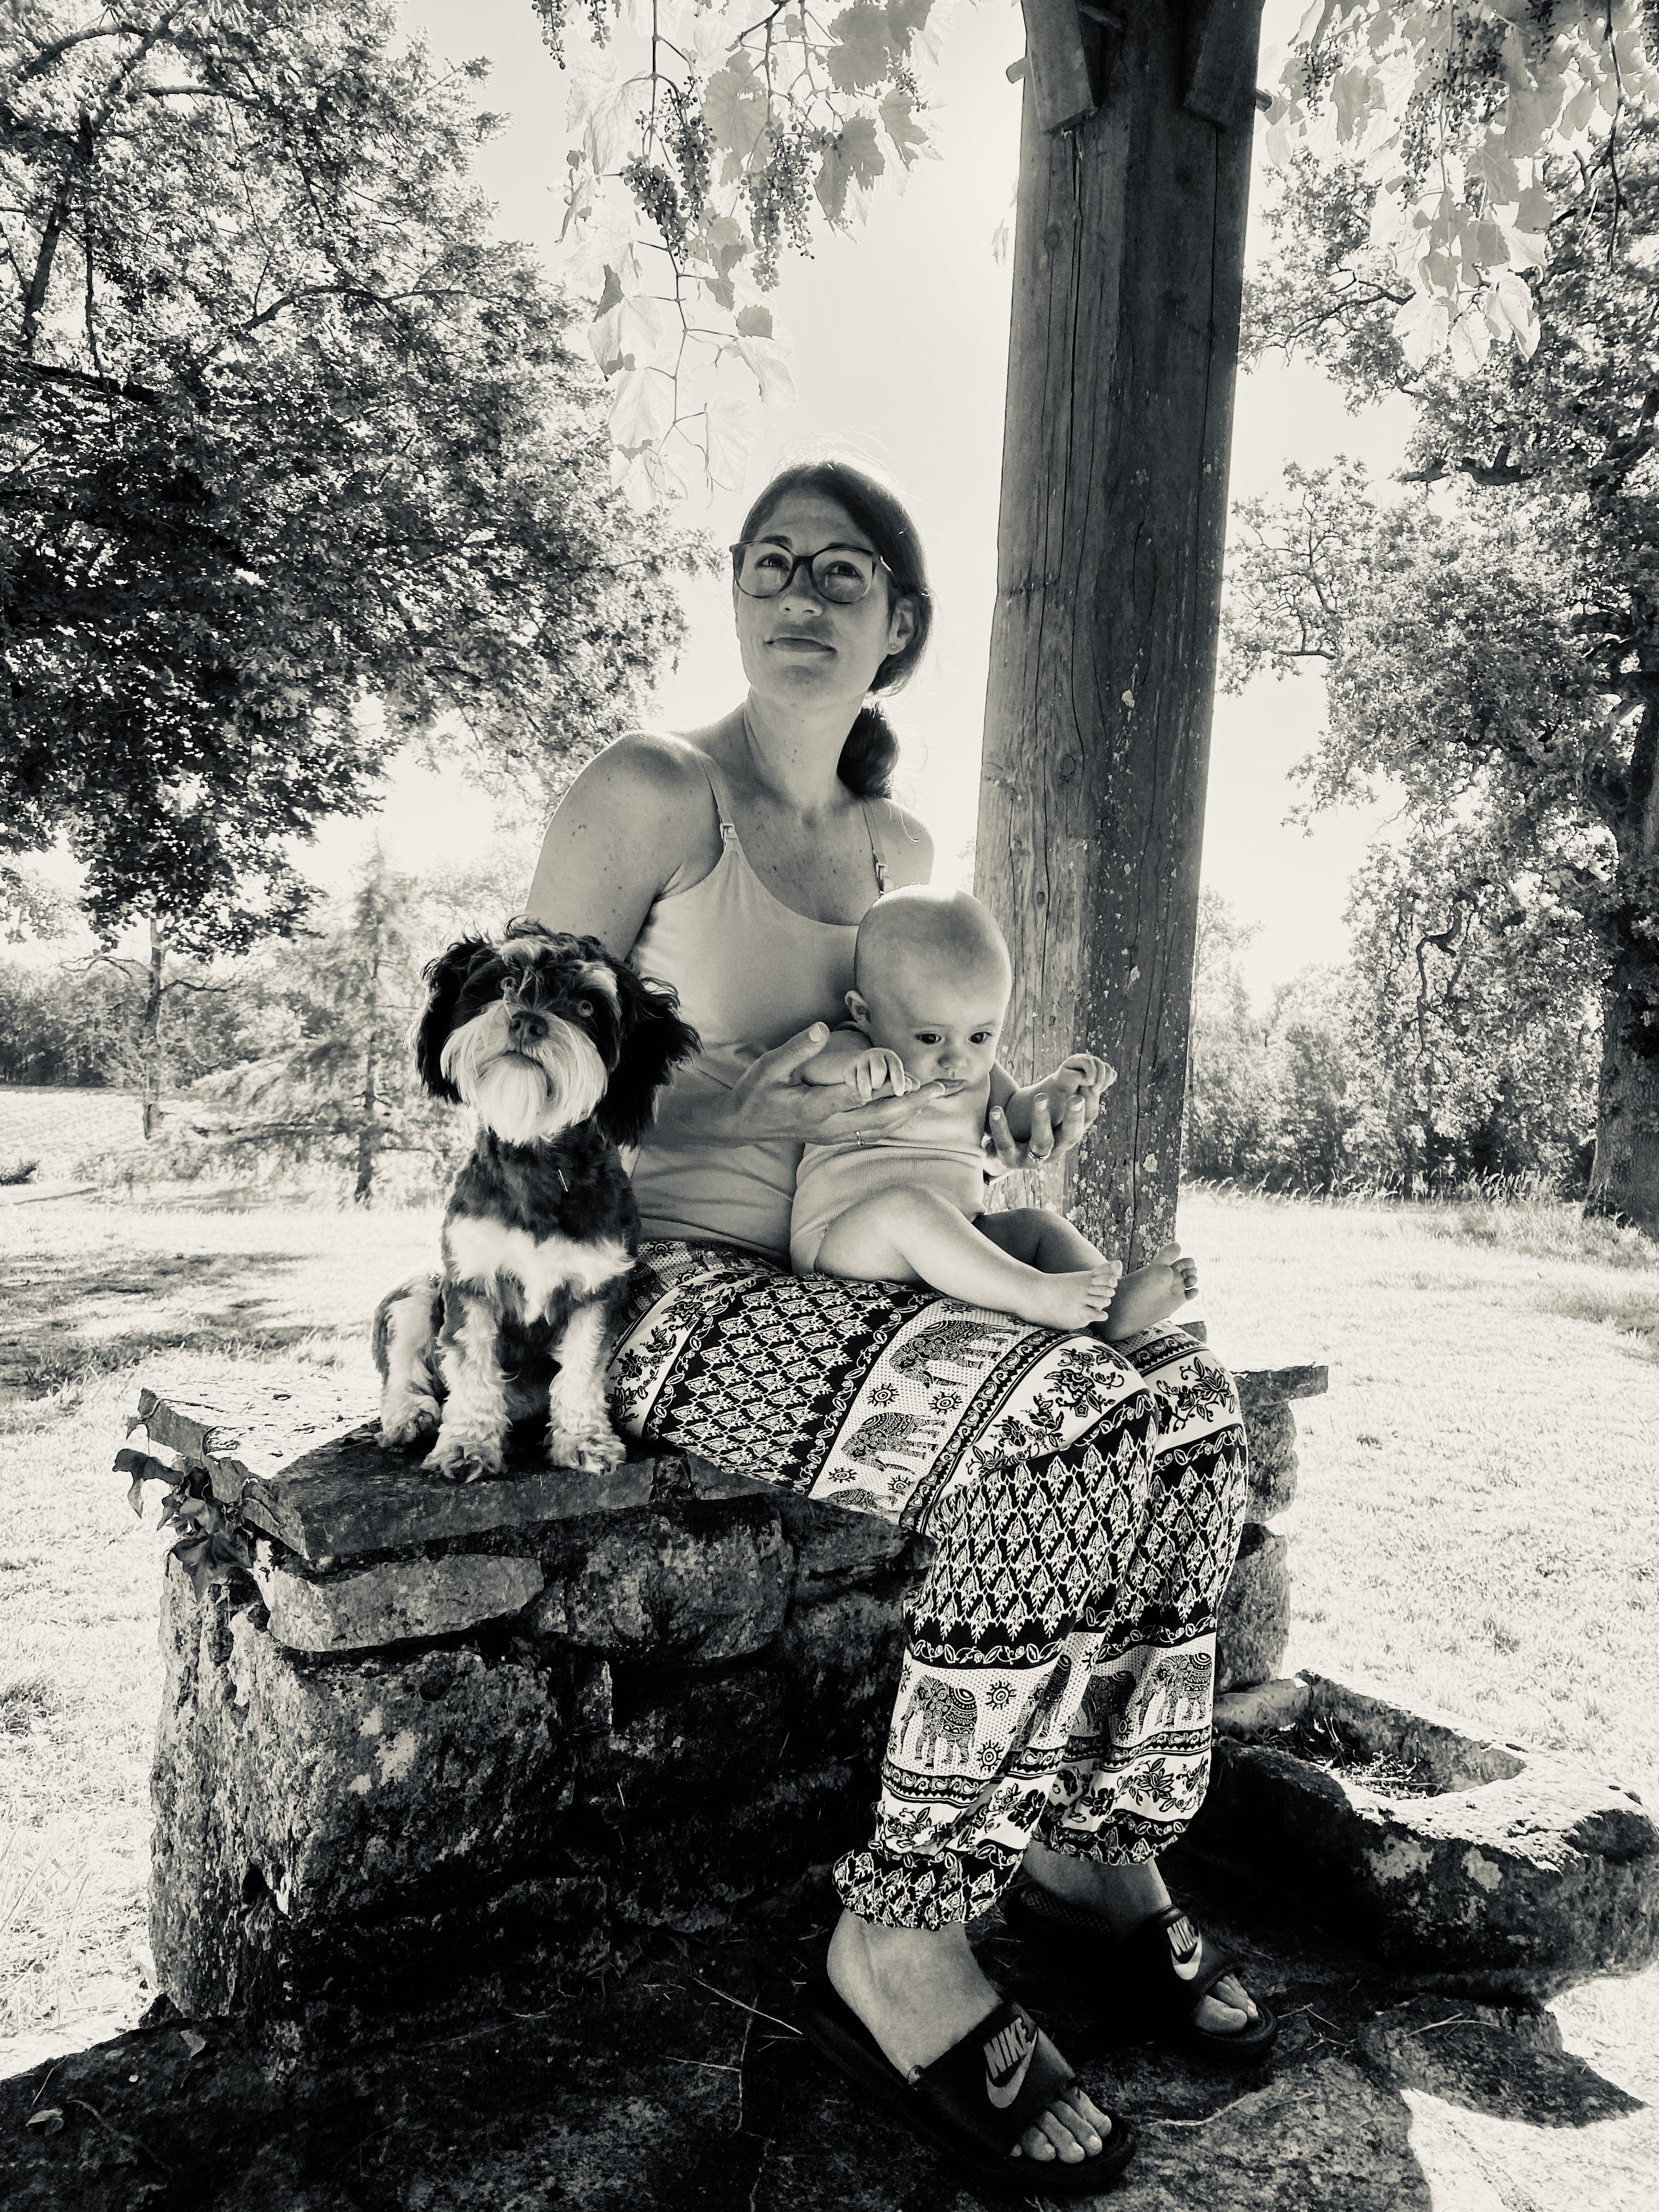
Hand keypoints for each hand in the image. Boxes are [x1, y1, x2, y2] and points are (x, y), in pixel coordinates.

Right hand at [716, 1024, 944, 1146]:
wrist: (742, 1124)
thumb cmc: (755, 1092)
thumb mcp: (769, 1066)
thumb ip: (798, 1048)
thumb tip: (821, 1028)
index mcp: (812, 1106)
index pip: (853, 1096)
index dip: (882, 1085)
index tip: (909, 1075)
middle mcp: (828, 1124)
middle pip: (877, 1116)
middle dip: (911, 1102)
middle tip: (939, 1088)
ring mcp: (833, 1133)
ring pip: (878, 1127)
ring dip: (908, 1113)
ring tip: (933, 1097)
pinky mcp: (835, 1136)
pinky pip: (871, 1131)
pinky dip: (894, 1121)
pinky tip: (910, 1111)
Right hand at [845, 1048, 912, 1103]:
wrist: (862, 1065)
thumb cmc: (885, 1074)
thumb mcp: (896, 1076)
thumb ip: (907, 1082)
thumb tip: (917, 1086)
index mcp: (890, 1057)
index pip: (896, 1068)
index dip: (899, 1081)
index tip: (899, 1093)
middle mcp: (876, 1055)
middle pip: (879, 1069)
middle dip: (880, 1084)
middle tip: (879, 1092)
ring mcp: (861, 1060)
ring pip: (863, 1076)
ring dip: (866, 1089)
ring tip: (867, 1098)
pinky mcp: (848, 1066)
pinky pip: (850, 1078)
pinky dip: (853, 1087)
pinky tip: (856, 1091)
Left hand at [986, 1050, 1113, 1172]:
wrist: (1005, 1157)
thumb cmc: (1034, 1130)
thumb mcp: (1054, 1117)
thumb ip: (1073, 1095)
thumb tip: (1104, 1073)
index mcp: (1067, 1137)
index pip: (1086, 1121)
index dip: (1091, 1104)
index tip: (1091, 1083)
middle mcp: (1056, 1150)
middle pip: (1071, 1136)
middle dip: (1074, 1117)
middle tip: (1076, 1097)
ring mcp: (1033, 1159)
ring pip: (1042, 1142)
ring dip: (1042, 1119)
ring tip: (1040, 1096)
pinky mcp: (1010, 1160)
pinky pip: (1005, 1144)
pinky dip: (1001, 1127)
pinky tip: (997, 1109)